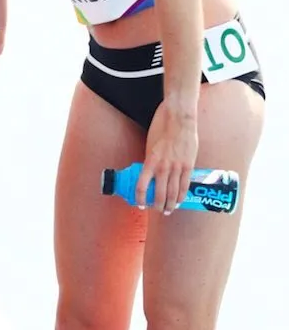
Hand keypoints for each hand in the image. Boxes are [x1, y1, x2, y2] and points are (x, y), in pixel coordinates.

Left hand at [136, 98, 198, 213]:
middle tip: (157, 211)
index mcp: (150, 160)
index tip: (140, 204)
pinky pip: (185, 185)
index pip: (141, 186)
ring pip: (172, 192)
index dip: (140, 198)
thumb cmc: (161, 128)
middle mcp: (163, 166)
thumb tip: (151, 171)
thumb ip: (151, 159)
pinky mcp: (188, 165)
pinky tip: (179, 201)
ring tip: (168, 210)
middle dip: (157, 205)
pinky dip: (181, 195)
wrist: (178, 118)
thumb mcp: (150, 144)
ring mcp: (177, 167)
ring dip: (170, 204)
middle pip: (159, 193)